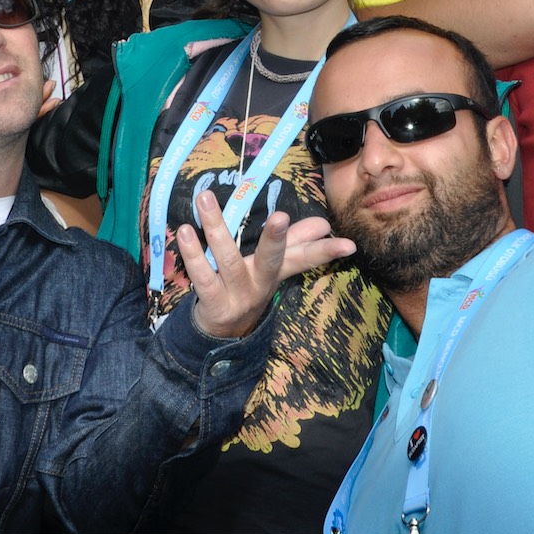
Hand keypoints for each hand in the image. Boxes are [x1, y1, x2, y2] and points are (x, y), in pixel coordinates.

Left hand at [176, 190, 354, 340]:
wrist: (222, 333)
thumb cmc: (249, 286)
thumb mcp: (273, 267)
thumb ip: (295, 242)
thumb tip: (324, 225)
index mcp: (276, 272)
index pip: (305, 258)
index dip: (325, 251)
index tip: (348, 244)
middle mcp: (260, 284)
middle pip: (271, 260)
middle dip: (276, 239)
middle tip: (280, 217)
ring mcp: (237, 296)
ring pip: (228, 261)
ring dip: (216, 228)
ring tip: (205, 199)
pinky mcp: (214, 305)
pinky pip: (203, 278)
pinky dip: (193, 255)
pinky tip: (185, 232)